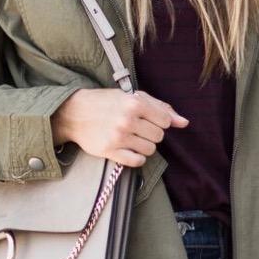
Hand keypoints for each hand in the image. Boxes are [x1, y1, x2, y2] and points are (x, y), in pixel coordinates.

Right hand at [51, 86, 187, 168]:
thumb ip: (160, 108)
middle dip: (151, 134)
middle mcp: (127, 120)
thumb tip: (184, 123)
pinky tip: (128, 149)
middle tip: (137, 128)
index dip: (159, 122)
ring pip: (150, 150)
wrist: (74, 113)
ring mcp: (118, 137)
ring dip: (144, 146)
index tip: (147, 119)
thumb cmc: (106, 103)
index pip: (165, 121)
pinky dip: (137, 157)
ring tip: (132, 138)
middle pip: (159, 137)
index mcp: (134, 104)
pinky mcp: (109, 151)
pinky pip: (137, 161)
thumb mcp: (132, 97)